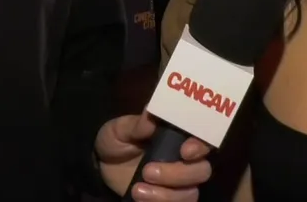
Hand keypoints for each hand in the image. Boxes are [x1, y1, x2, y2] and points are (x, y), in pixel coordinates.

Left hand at [96, 113, 211, 200]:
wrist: (103, 166)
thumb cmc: (116, 140)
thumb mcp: (120, 129)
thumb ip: (136, 124)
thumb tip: (150, 114)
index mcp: (178, 137)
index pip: (203, 140)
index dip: (201, 146)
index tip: (185, 151)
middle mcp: (184, 161)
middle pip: (201, 171)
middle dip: (178, 174)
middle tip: (148, 171)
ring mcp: (179, 184)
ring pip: (190, 194)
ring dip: (165, 195)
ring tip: (137, 189)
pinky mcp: (168, 200)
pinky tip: (139, 199)